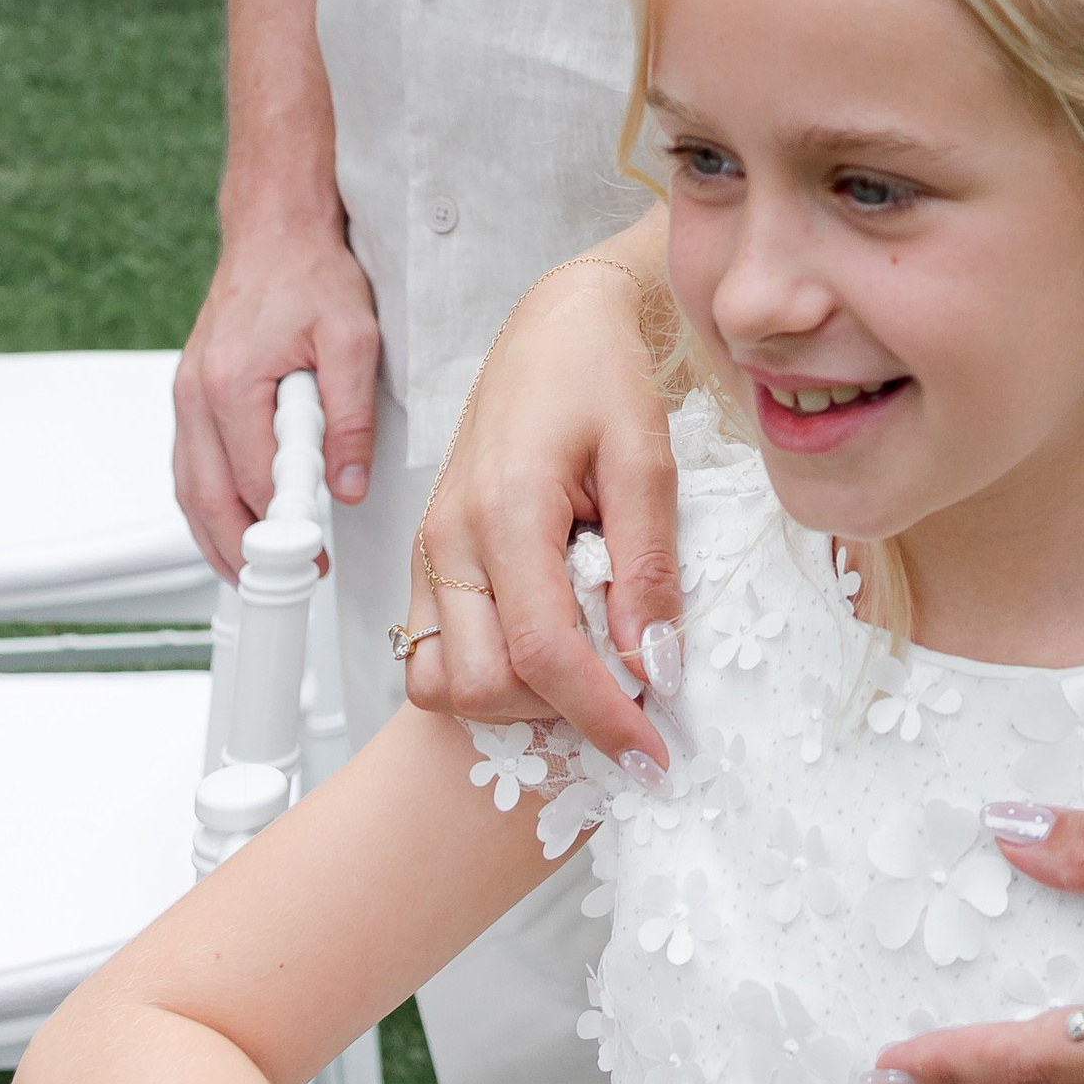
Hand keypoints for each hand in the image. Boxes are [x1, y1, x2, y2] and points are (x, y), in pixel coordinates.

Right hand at [173, 220, 381, 581]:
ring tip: (259, 573)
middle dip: (244, 552)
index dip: (284, 528)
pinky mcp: (190, 395)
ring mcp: (186, 396)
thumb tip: (346, 485)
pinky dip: (207, 505)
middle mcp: (196, 394)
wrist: (276, 231)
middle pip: (208, 499)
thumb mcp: (354, 338)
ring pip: (190, 490)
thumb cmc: (311, 274)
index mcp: (232, 382)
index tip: (309, 560)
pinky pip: (189, 466)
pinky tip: (233, 525)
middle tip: (287, 580)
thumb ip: (350, 415)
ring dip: (219, 537)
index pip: (254, 481)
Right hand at [400, 246, 677, 764]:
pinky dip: (486, 675)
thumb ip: (648, 565)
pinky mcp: (430, 558)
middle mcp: (450, 537)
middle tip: (630, 697)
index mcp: (505, 508)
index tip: (653, 755)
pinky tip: (550, 647)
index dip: (602, 717)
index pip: (544, 651)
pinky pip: (434, 655)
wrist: (554, 328)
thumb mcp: (647, 458)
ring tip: (587, 669)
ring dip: (514, 701)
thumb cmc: (600, 376)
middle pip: (483, 684)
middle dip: (558, 712)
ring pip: (443, 683)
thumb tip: (654, 664)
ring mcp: (430, 551)